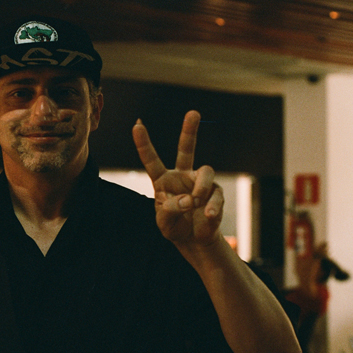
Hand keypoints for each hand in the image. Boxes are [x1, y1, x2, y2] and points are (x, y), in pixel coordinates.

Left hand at [132, 110, 222, 247]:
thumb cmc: (174, 227)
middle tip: (193, 112)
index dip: (144, 143)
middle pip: (187, 149)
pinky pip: (215, 194)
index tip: (137, 125)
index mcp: (162, 180)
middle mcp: (182, 176)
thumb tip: (188, 199)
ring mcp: (200, 182)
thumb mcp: (163, 222)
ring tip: (195, 203)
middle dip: (190, 130)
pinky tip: (207, 215)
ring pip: (205, 171)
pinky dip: (211, 206)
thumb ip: (170, 209)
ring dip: (199, 189)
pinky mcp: (215, 192)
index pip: (151, 160)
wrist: (193, 240)